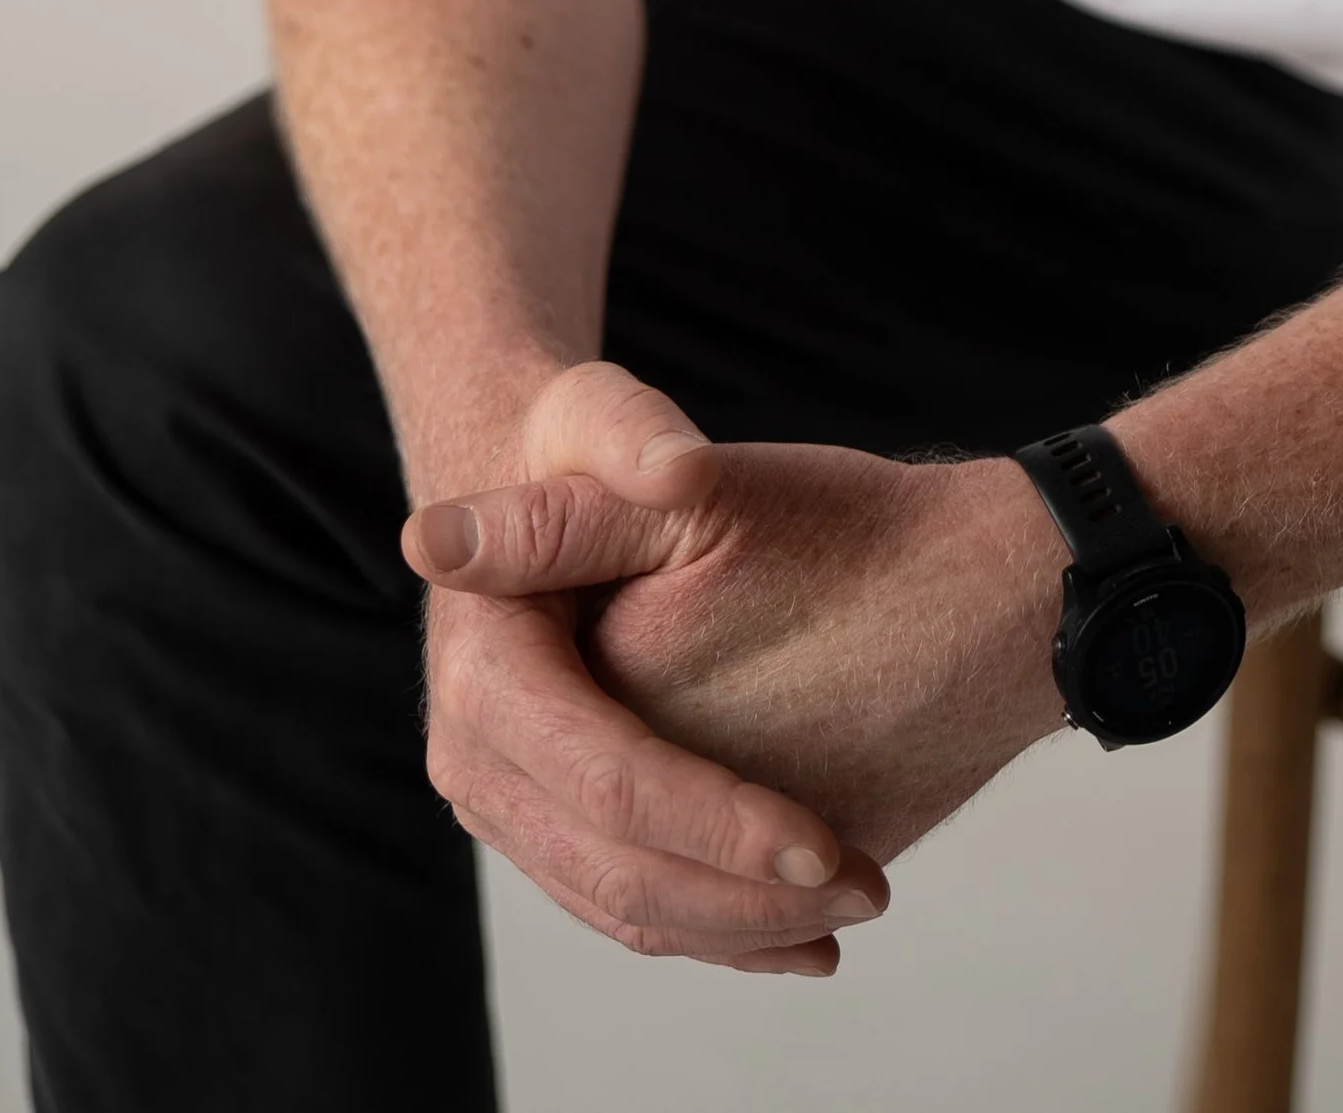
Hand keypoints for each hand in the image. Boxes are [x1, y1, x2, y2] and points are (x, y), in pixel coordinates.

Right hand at [405, 363, 1066, 881]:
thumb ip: (632, 436)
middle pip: (615, 868)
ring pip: (623, 907)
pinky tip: (804, 928)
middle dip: (746, 897)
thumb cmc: (578, 441)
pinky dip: (715, 926)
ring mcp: (505, 802)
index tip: (820, 842)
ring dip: (743, 927)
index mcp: (486, 672)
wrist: (538, 480)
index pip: (607, 775)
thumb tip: (674, 467)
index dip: (716, 821)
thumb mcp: (602, 414)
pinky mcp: (543, 826)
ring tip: (860, 900)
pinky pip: (626, 905)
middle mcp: (474, 757)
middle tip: (868, 886)